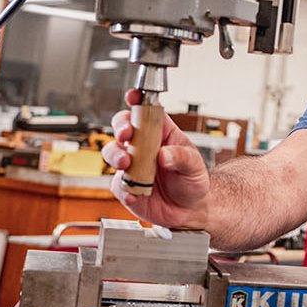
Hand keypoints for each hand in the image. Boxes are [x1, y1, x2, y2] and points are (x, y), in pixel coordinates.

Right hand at [102, 89, 211, 229]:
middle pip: (122, 126)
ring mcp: (131, 165)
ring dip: (115, 155)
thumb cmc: (192, 180)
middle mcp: (142, 146)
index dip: (137, 100)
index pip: (146, 111)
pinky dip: (123, 189)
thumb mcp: (195, 166)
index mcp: (160, 133)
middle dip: (121, 127)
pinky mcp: (125, 186)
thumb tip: (164, 155)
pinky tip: (133, 194)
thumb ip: (182, 158)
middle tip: (126, 135)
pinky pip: (117, 185)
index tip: (133, 97)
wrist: (189, 209)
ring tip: (126, 164)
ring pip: (112, 152)